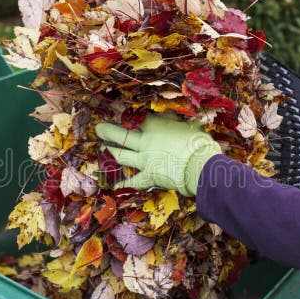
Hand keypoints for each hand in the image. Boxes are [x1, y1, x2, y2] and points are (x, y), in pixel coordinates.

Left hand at [95, 115, 221, 196]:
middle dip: (108, 131)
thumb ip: (174, 121)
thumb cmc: (198, 143)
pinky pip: (133, 182)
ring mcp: (144, 160)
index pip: (138, 118)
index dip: (128, 115)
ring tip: (103, 147)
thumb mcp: (188, 125)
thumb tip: (168, 116)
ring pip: (121, 154)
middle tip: (99, 128)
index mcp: (156, 126)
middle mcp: (145, 141)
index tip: (121, 112)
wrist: (200, 165)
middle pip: (121, 134)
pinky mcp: (149, 176)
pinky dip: (123, 184)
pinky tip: (114, 186)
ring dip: (111, 150)